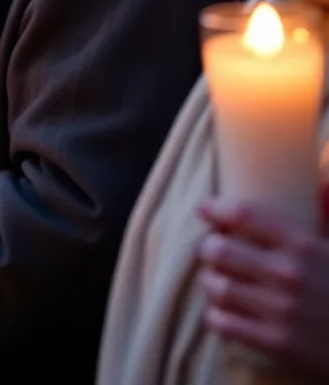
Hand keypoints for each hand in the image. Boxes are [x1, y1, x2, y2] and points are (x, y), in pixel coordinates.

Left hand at [197, 199, 328, 374]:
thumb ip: (328, 214)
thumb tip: (321, 179)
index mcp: (304, 246)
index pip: (244, 216)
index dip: (216, 210)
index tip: (204, 209)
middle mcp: (287, 275)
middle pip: (217, 250)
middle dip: (211, 248)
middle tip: (216, 250)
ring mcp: (279, 311)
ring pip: (215, 286)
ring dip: (212, 281)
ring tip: (221, 280)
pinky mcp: (274, 343)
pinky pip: (220, 321)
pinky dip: (216, 314)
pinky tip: (227, 311)